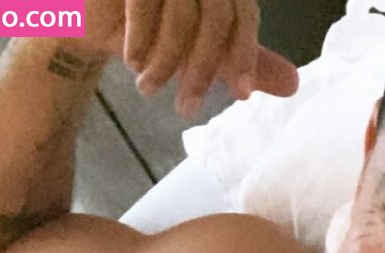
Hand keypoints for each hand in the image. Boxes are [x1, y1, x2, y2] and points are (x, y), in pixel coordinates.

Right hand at [85, 0, 298, 116]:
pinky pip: (143, 4)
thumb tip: (293, 84)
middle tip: (187, 109)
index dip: (245, 54)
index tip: (238, 96)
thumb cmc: (152, 31)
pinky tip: (134, 63)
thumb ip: (245, 60)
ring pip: (181, 13)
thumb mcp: (203, 49)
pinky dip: (141, 41)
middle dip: (202, 70)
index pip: (243, 12)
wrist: (91, 18)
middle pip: (215, 16)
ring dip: (166, 62)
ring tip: (149, 88)